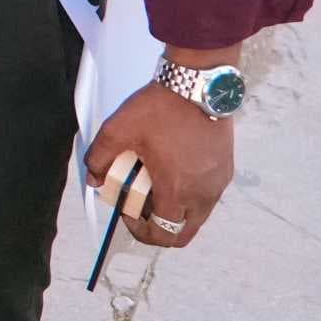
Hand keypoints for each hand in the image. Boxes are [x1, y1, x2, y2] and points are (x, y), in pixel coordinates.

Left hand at [87, 72, 237, 249]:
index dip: (140, 231)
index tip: (127, 212)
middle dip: (159, 228)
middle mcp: (203, 195)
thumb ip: (100, 159)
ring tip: (155, 184)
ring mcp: (217, 184)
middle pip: (183, 233)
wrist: (197, 87)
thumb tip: (95, 180)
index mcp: (177, 190)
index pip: (162, 234)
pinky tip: (174, 171)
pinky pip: (207, 197)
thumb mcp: (117, 131)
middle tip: (141, 205)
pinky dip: (189, 195)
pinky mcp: (226, 171)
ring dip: (175, 211)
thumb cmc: (158, 109)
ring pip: (197, 216)